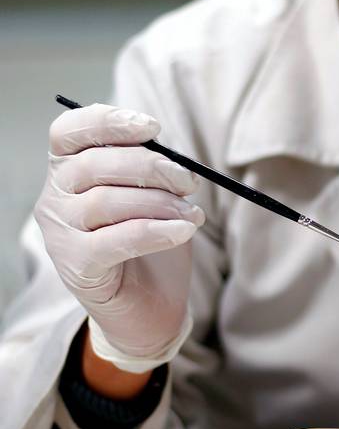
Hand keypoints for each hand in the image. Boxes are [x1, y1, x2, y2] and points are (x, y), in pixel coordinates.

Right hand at [35, 103, 203, 371]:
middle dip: (151, 167)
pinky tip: (183, 230)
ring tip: (192, 213)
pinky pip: (116, 240)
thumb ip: (153, 171)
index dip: (107, 122)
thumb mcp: (154, 195)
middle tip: (189, 181)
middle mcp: (56, 198)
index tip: (152, 127)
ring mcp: (61, 234)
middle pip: (94, 164)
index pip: (69, 132)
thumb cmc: (151, 241)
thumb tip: (174, 157)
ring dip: (159, 202)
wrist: (150, 306)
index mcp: (69, 169)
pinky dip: (155, 231)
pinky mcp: (78, 267)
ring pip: (106, 202)